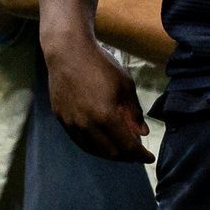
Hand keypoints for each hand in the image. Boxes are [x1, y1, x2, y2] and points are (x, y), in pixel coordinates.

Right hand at [43, 35, 153, 162]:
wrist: (68, 52)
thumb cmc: (100, 64)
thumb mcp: (125, 85)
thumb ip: (134, 112)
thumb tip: (142, 132)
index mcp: (106, 116)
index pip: (127, 146)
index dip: (140, 155)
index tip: (149, 158)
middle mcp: (87, 125)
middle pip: (110, 152)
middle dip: (126, 156)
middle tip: (136, 153)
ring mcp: (71, 124)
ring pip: (93, 149)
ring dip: (109, 153)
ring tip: (120, 149)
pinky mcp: (61, 119)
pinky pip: (79, 140)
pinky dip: (93, 145)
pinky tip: (101, 141)